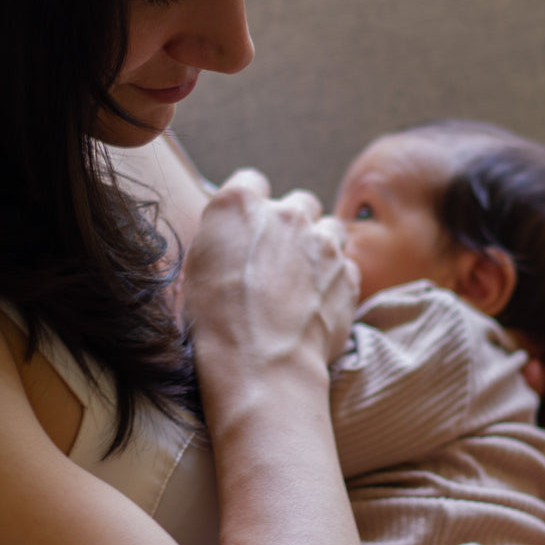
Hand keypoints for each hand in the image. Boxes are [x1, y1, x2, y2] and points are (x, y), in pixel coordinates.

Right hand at [182, 168, 359, 379]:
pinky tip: (318, 302)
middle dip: (293, 224)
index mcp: (239, 205)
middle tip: (279, 259)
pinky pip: (347, 266)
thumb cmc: (216, 322)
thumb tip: (231, 238)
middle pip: (299, 202)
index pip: (250, 180)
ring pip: (331, 229)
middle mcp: (286, 213)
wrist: (262, 363)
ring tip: (304, 279)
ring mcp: (324, 242)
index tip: (249, 227)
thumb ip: (220, 238)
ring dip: (321, 246)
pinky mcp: (348, 274)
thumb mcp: (195, 269)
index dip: (251, 205)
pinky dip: (336, 279)